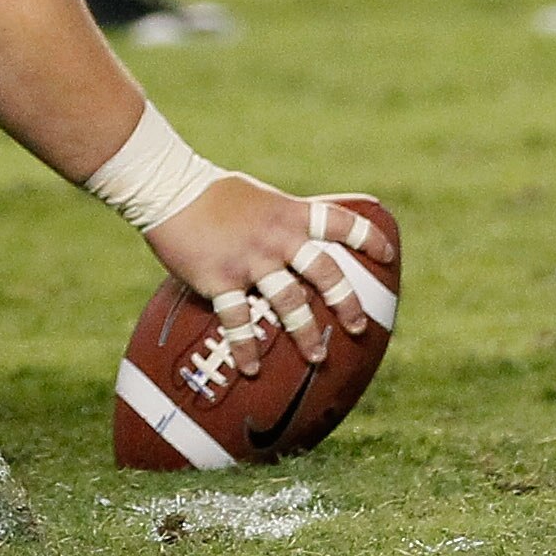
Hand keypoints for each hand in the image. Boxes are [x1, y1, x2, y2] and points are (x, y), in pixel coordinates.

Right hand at [145, 179, 385, 368]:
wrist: (168, 187)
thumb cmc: (210, 191)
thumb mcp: (256, 196)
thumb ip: (278, 218)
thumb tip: (294, 232)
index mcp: (288, 214)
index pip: (339, 223)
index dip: (368, 238)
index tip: (387, 255)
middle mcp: (276, 239)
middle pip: (324, 272)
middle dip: (346, 301)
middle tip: (359, 326)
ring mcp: (249, 262)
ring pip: (290, 302)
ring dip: (305, 333)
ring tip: (317, 356)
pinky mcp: (219, 280)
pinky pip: (238, 321)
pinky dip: (246, 348)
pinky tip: (252, 368)